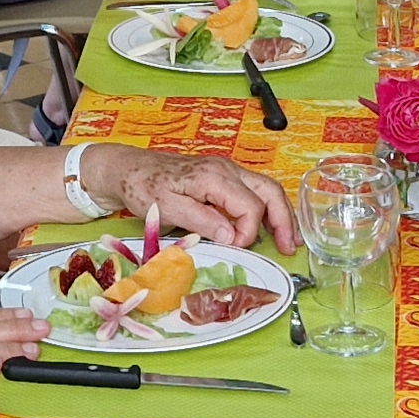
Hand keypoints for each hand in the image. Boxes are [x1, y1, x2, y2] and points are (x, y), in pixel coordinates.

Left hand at [94, 147, 298, 250]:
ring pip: (266, 189)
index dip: (249, 231)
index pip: (250, 206)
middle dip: (284, 219)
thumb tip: (233, 235)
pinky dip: (266, 209)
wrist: (128, 169)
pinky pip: (253, 191)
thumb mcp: (168, 208)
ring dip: (279, 214)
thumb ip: (202, 221)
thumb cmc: (143, 187)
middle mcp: (226, 169)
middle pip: (269, 191)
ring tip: (287, 240)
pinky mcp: (222, 177)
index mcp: (214, 177)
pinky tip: (266, 227)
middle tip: (290, 247)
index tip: (237, 248)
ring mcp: (226, 171)